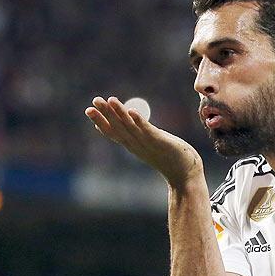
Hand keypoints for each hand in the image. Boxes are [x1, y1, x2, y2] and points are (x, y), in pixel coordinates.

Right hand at [85, 96, 203, 187]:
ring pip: (130, 127)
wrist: (185, 175)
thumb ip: (139, 135)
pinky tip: (131, 111)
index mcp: (133, 145)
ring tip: (110, 100)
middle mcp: (137, 145)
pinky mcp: (160, 142)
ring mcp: (148, 144)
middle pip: (118, 128)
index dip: (101, 122)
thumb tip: (130, 122)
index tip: (89, 110)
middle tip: (93, 101)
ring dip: (119, 114)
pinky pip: (147, 131)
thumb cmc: (169, 158)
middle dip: (105, 114)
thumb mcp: (150, 145)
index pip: (114, 132)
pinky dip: (139, 121)